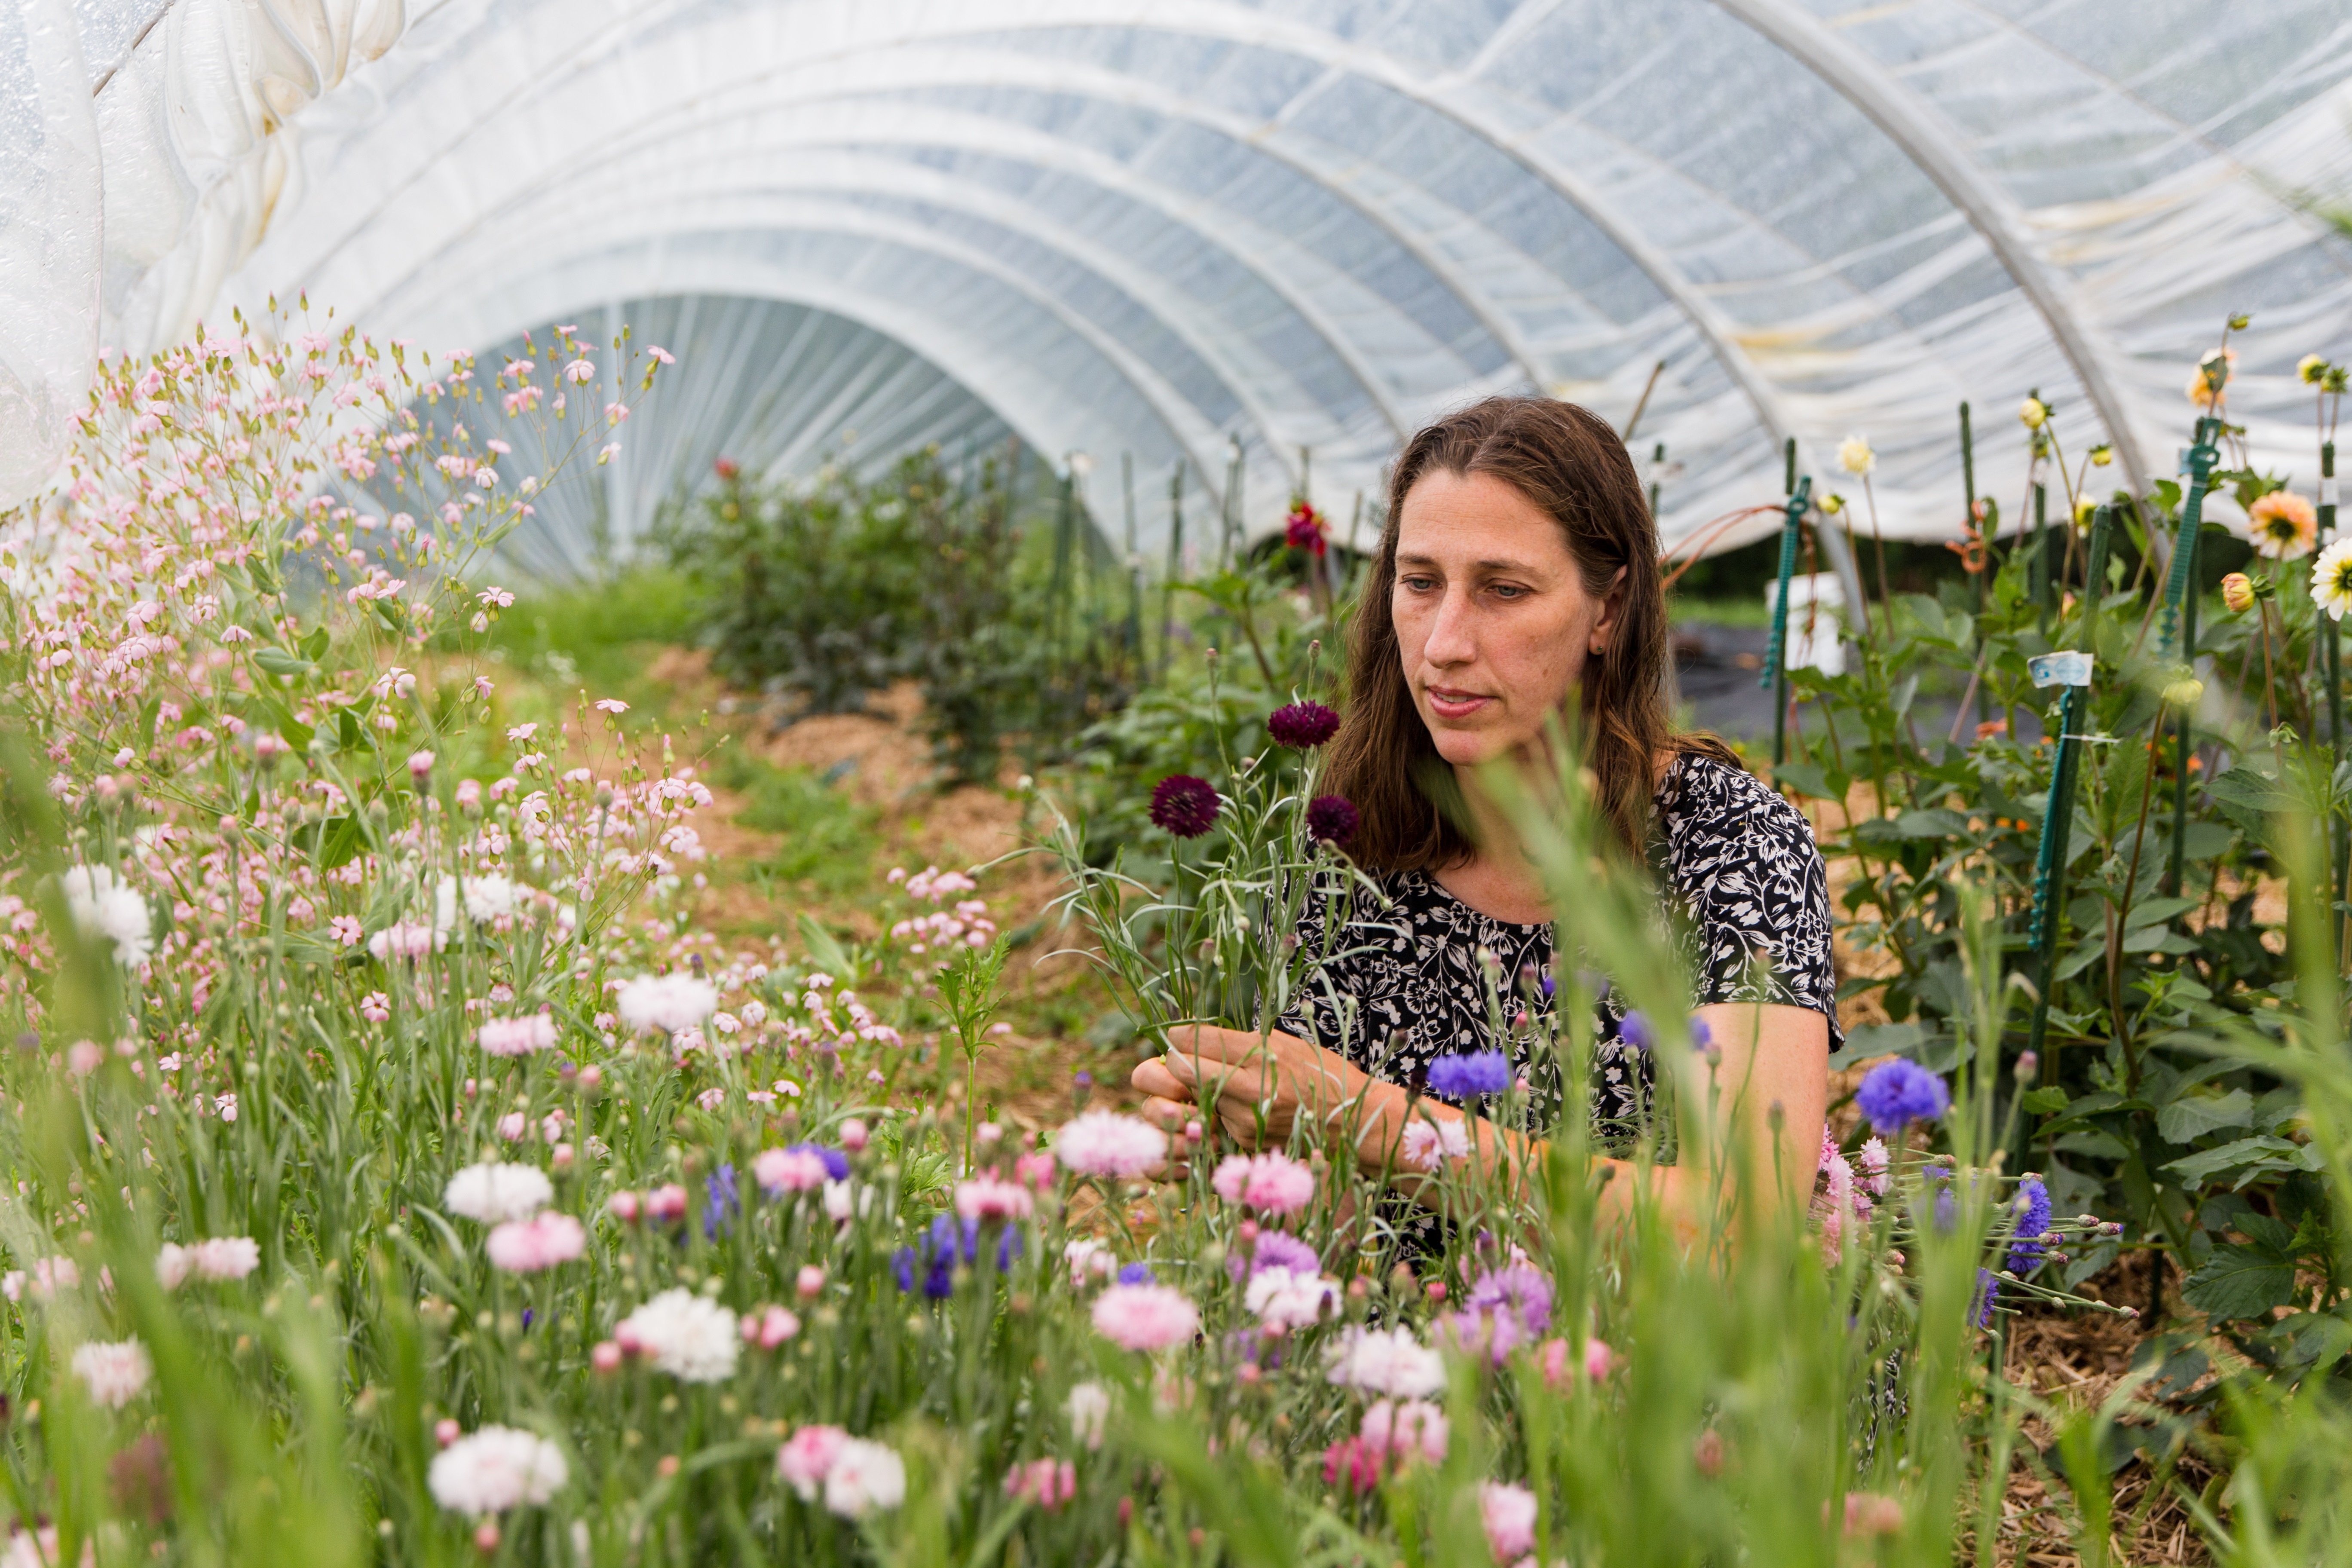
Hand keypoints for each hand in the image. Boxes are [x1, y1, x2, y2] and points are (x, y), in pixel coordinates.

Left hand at [1130, 1025, 1367, 1152]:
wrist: (1352, 1120)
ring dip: (1196, 1092)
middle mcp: (1249, 1087)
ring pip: (1197, 1098)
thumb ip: (1237, 1042)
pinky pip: (1216, 1121)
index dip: (1180, 1037)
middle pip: (1185, 1071)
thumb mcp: (1281, 1042)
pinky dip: (1218, 1113)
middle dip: (1175, 1065)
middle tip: (1177, 1060)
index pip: (1197, 1040)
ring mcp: (1245, 1119)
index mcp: (1259, 1053)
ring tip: (1217, 1085)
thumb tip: (1188, 1037)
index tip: (1177, 1036)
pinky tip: (1238, 1107)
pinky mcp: (1246, 1141)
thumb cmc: (1317, 1071)